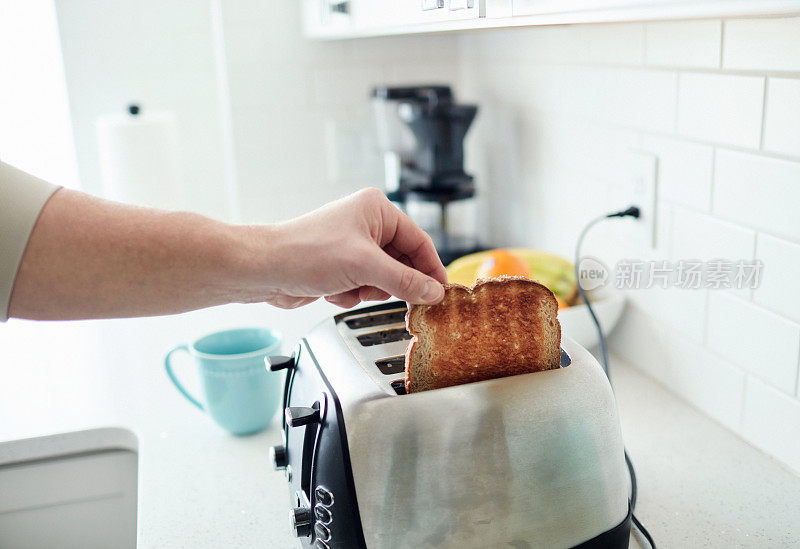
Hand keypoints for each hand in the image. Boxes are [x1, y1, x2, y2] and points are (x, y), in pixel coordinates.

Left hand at [236, 188, 446, 308]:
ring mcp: (352, 247)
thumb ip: (405, 281)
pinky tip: (332, 290)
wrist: (265, 270)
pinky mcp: (340, 267)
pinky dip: (351, 294)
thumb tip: (433, 292)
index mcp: (376, 209)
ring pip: (383, 279)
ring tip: (349, 286)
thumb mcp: (365, 267)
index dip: (431, 268)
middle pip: (402, 262)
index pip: (418, 240)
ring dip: (368, 290)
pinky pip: (363, 287)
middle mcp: (366, 224)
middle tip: (392, 296)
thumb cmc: (306, 253)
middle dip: (390, 282)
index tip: (441, 292)